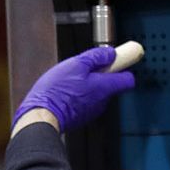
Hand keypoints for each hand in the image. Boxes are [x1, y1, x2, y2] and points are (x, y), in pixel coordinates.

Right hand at [14, 45, 136, 132]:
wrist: (41, 115)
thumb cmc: (57, 91)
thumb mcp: (76, 64)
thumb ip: (96, 57)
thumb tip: (110, 53)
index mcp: (104, 87)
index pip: (128, 80)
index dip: (124, 67)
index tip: (117, 59)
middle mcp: (102, 101)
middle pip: (110, 84)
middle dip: (100, 74)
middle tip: (84, 68)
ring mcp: (92, 111)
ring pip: (96, 93)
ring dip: (87, 85)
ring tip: (70, 80)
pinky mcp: (81, 116)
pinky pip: (85, 101)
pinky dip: (79, 95)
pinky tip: (65, 91)